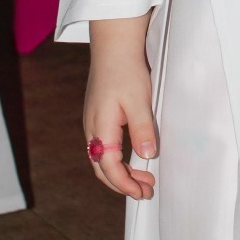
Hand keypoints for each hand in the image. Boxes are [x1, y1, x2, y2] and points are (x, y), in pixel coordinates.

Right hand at [84, 16, 156, 200]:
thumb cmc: (126, 70)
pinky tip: (133, 157)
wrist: (113, 46)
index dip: (125, 184)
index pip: (109, 167)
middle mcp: (92, 129)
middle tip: (146, 190)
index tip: (142, 192)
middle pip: (102, 168)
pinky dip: (118, 159)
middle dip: (123, 183)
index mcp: (100, 128)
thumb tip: (147, 156)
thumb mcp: (138, 99)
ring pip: (103, 159)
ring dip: (121, 172)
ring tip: (144, 178)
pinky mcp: (98, 116)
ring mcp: (93, 123)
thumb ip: (142, 128)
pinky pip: (104, 147)